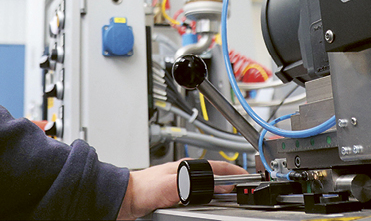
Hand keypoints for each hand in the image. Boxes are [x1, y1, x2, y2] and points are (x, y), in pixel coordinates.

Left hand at [117, 159, 248, 219]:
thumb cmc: (142, 188)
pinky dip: (205, 197)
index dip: (233, 171)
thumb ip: (191, 184)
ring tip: (228, 195)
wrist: (124, 197)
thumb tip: (210, 185)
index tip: (246, 177)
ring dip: (217, 189)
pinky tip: (206, 203)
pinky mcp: (173, 193)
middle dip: (228, 180)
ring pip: (205, 185)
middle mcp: (184, 172)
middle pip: (213, 175)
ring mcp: (179, 182)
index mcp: (186, 166)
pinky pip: (195, 194)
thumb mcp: (171, 186)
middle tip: (240, 188)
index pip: (217, 167)